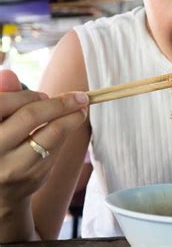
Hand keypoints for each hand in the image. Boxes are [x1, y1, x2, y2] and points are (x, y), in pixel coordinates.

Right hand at [0, 70, 88, 206]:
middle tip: (80, 97)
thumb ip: (4, 96)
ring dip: (72, 117)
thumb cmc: (0, 142)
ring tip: (81, 109)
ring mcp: (11, 166)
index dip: (27, 95)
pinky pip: (57, 148)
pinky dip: (66, 133)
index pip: (3, 103)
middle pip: (30, 115)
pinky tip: (71, 125)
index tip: (45, 94)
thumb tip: (9, 74)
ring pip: (51, 134)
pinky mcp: (31, 177)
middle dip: (59, 102)